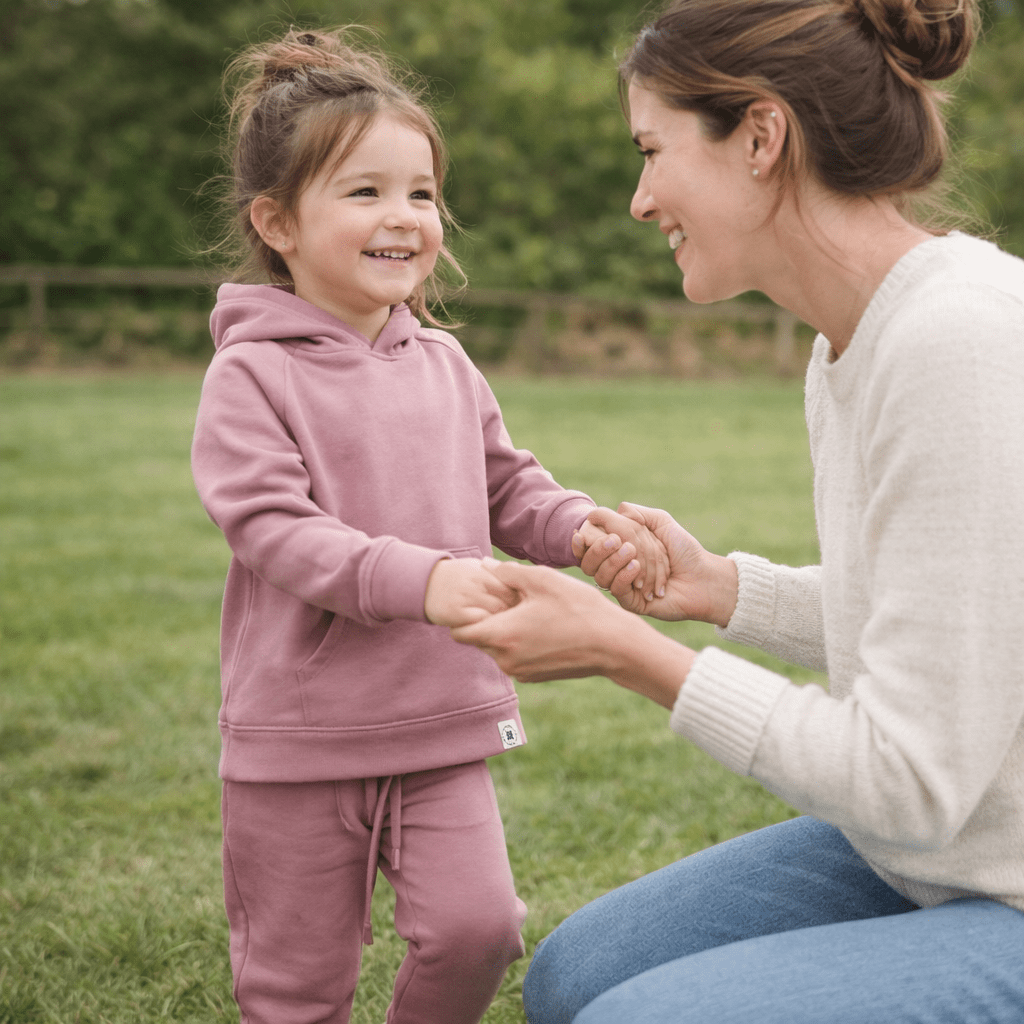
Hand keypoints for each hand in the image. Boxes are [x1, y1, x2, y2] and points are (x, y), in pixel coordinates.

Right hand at [423, 557, 519, 627]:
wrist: (424, 582)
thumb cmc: (456, 576)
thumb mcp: (476, 567)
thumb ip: (497, 573)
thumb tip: (523, 578)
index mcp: (483, 572)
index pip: (511, 587)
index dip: (521, 599)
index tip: (525, 608)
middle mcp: (475, 583)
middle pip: (506, 601)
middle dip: (515, 613)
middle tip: (519, 622)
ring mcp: (465, 598)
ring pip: (494, 614)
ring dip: (503, 623)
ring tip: (506, 628)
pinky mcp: (455, 613)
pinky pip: (478, 625)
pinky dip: (487, 628)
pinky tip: (489, 631)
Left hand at [450, 559, 623, 680]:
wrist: (614, 645)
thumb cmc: (579, 608)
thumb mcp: (543, 580)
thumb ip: (506, 572)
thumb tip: (484, 565)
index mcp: (502, 636)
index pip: (459, 631)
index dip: (464, 613)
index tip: (480, 598)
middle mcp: (505, 660)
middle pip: (477, 639)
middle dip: (486, 619)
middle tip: (509, 599)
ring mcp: (519, 671)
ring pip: (496, 648)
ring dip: (504, 630)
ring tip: (529, 610)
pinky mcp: (533, 677)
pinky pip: (513, 657)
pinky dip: (518, 642)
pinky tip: (541, 626)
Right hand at [575, 503, 737, 624]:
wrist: (703, 577)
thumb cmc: (684, 550)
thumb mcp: (660, 521)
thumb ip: (633, 512)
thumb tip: (607, 513)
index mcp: (618, 550)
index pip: (588, 547)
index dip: (580, 542)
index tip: (581, 533)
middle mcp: (616, 569)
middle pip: (588, 562)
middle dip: (597, 549)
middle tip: (615, 540)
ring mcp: (622, 586)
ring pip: (599, 575)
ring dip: (613, 561)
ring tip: (633, 551)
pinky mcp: (631, 602)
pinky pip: (615, 589)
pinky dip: (624, 575)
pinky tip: (637, 567)